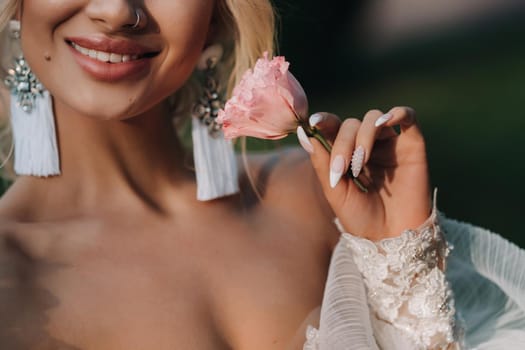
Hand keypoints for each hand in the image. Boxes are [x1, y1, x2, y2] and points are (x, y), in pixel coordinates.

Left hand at [298, 107, 430, 239]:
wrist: (390, 237)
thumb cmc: (359, 216)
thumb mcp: (334, 190)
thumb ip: (321, 161)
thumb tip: (303, 132)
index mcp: (345, 152)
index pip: (333, 127)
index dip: (324, 120)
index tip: (314, 122)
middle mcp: (367, 144)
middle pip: (351, 124)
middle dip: (343, 143)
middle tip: (341, 168)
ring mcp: (389, 143)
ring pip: (374, 118)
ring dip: (363, 136)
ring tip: (360, 163)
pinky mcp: (412, 144)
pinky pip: (408, 116)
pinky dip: (396, 113)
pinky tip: (385, 122)